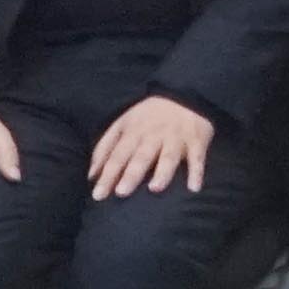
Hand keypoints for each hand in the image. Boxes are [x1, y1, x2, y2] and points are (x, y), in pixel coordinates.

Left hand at [88, 95, 216, 200]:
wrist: (183, 93)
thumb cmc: (148, 116)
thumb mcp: (122, 125)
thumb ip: (105, 148)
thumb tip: (91, 175)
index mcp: (133, 132)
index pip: (117, 155)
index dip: (108, 174)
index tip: (98, 195)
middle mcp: (153, 136)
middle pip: (141, 157)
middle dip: (131, 174)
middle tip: (121, 192)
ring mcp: (176, 138)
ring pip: (168, 157)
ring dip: (163, 172)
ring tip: (155, 188)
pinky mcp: (197, 141)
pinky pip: (197, 158)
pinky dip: (197, 172)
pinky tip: (194, 188)